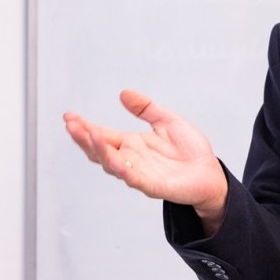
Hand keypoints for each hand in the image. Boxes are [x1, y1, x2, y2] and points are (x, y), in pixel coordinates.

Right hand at [64, 90, 227, 232]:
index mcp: (132, 144)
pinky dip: (125, 172)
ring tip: (90, 136)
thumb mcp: (167, 121)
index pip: (103, 135)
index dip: (84, 127)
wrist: (210, 172)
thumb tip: (124, 93)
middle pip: (100, 151)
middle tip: (72, 125)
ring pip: (113, 166)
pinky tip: (116, 161)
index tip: (69, 117)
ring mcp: (141, 174)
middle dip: (84, 139)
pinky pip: (136, 180)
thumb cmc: (190, 150)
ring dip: (101, 152)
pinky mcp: (155, 186)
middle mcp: (132, 160)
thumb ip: (146, 108)